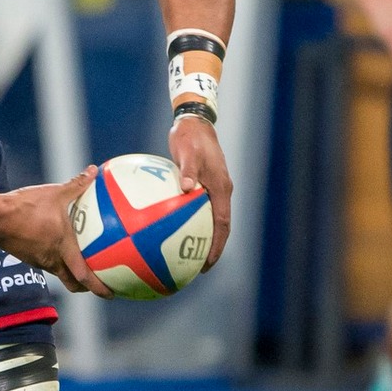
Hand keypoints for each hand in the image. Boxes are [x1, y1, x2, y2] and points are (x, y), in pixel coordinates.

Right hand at [0, 166, 110, 296]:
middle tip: (100, 286)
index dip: (99, 287)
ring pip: (60, 273)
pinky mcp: (27, 256)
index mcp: (63, 247)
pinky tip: (56, 247)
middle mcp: (52, 259)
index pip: (84, 276)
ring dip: (72, 274)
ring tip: (82, 266)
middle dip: (87, 287)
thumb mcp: (54, 193)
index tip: (112, 293)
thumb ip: (76, 185)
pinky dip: (56, 261)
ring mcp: (38, 260)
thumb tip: (94, 171)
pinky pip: (46, 262)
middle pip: (73, 282)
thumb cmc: (25, 206)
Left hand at [169, 114, 232, 270]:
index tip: (208, 264)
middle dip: (211, 249)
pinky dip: (188, 222)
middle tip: (197, 268)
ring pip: (208, 219)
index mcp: (220, 188)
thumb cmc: (190, 136)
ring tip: (185, 256)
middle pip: (219, 227)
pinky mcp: (201, 184)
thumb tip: (186, 188)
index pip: (222, 223)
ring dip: (201, 238)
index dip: (217, 245)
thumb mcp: (188, 151)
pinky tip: (169, 229)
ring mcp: (211, 188)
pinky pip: (196, 208)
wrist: (194, 122)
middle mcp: (219, 191)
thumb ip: (188, 170)